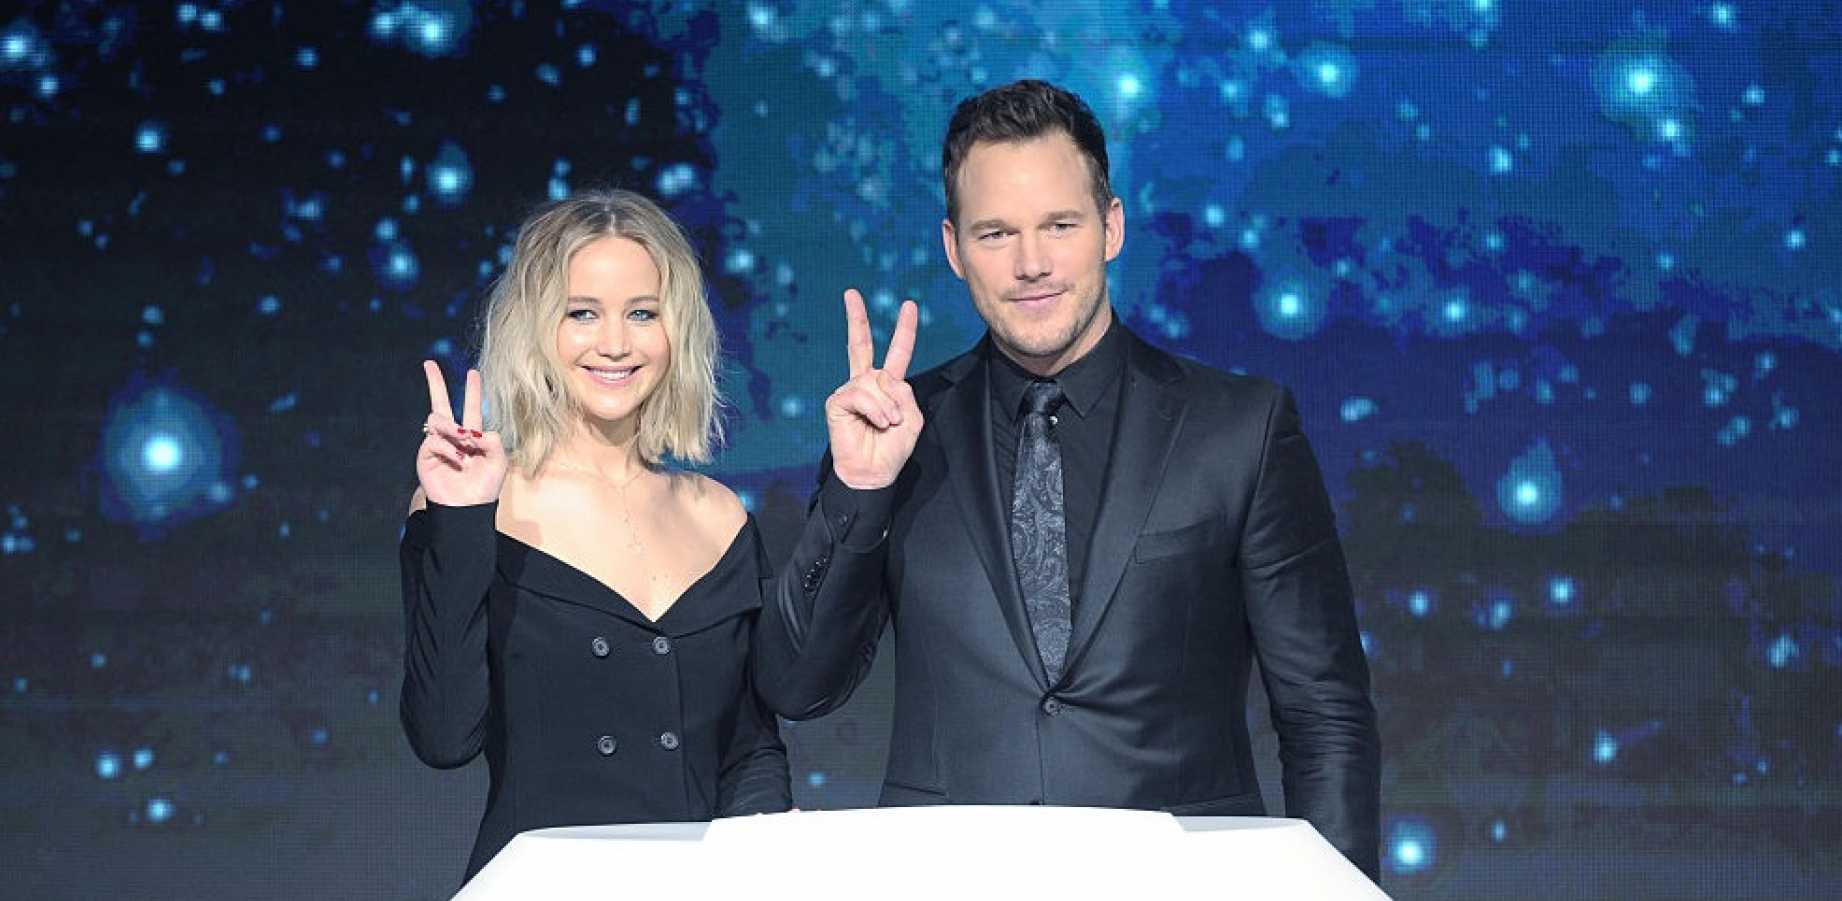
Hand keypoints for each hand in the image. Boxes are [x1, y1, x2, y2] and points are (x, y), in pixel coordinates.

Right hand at [417, 361, 508, 506]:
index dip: (472, 390)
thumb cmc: (485, 487)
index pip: (470, 407)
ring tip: (465, 443)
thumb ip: (493, 441)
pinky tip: (458, 460)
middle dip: (435, 383)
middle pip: (440, 403)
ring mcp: (437, 444)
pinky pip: (435, 440)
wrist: (467, 508)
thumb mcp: (499, 461)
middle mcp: (452, 436)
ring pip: (438, 419)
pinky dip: (449, 449)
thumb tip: (475, 430)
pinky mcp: (425, 455)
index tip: (472, 372)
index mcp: (472, 436)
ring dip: (454, 428)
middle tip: (429, 364)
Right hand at [825, 289, 922, 489]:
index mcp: (887, 385)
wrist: (874, 472)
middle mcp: (866, 383)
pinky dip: (875, 410)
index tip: (909, 306)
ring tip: (888, 424)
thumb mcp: (912, 418)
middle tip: (851, 293)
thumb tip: (881, 378)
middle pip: (860, 345)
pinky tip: (877, 424)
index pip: (897, 352)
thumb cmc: (892, 449)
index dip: (904, 330)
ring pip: (874, 381)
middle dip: (856, 318)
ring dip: (888, 406)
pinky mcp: (837, 402)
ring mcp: (850, 391)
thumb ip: (904, 393)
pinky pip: (861, 394)